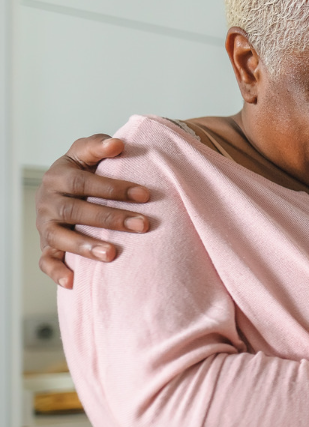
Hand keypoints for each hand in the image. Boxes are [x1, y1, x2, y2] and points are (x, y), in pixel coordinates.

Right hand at [36, 135, 151, 287]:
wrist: (66, 188)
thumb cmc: (86, 170)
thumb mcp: (88, 153)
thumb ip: (100, 146)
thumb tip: (117, 144)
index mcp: (58, 176)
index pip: (84, 181)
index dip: (113, 188)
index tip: (145, 194)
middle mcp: (48, 201)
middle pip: (75, 210)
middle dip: (110, 218)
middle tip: (142, 225)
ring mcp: (46, 225)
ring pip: (60, 237)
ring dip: (85, 246)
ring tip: (112, 255)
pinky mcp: (47, 245)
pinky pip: (46, 261)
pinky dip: (57, 272)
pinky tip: (74, 282)